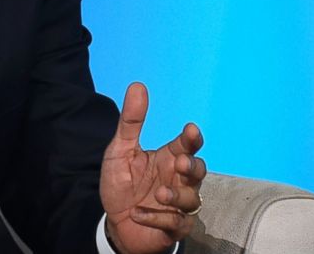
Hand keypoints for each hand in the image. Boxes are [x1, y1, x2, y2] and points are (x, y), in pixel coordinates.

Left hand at [100, 83, 206, 253]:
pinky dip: (158, 218)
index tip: (190, 131)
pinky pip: (176, 223)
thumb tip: (137, 86)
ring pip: (193, 200)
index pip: (188, 145)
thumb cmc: (121, 185)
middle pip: (199, 170)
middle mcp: (178, 180)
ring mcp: (179, 205)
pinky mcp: (174, 228)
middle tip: (179, 164)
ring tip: (158, 194)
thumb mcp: (119, 152)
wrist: (114, 224)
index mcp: (169, 158)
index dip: (192, 138)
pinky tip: (138, 213)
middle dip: (193, 166)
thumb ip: (130, 122)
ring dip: (177, 195)